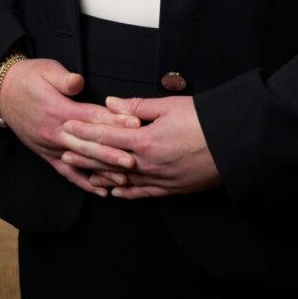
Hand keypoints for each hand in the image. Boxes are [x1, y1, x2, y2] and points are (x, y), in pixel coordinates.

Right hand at [0, 59, 140, 196]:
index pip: (91, 117)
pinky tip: (101, 191)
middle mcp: (55, 132)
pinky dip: (83, 183)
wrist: (2, 93)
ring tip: (124, 179)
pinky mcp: (46, 154)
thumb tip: (78, 82)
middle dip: (112, 153)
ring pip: (80, 162)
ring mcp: (50, 146)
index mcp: (58, 110)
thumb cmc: (29, 77)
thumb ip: (63, 78)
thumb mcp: (46, 70)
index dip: (113, 121)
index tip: (135, 124)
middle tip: (134, 160)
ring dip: (102, 171)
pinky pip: (66, 172)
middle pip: (88, 144)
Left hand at [61, 95, 221, 198]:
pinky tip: (114, 192)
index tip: (67, 126)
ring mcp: (159, 179)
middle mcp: (148, 164)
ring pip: (121, 179)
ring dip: (98, 174)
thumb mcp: (170, 106)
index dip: (84, 131)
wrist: (235, 144)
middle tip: (62, 149)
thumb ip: (138, 107)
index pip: (106, 136)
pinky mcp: (172, 189)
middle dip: (83, 153)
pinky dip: (125, 193)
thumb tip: (111, 104)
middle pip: (107, 160)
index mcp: (145, 141)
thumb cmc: (205, 120)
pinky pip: (142, 194)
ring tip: (79, 170)